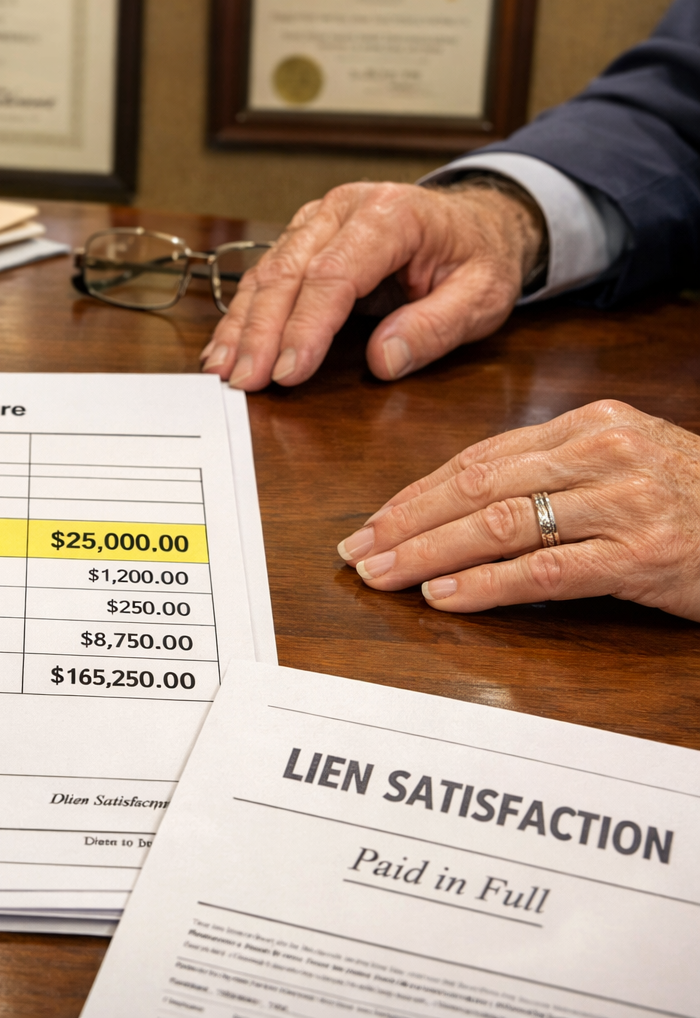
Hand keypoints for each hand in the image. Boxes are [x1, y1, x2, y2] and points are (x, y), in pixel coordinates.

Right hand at [200, 181, 542, 390]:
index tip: (290, 372)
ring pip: (266, 272)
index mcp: (391, 214)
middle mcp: (344, 209)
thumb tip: (383, 359)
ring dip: (242, 326)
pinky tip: (226, 347)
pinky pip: (263, 276)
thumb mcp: (483, 296)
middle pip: (288, 272)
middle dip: (262, 332)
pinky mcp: (302, 239)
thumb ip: (437, 327)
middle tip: (246, 380)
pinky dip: (242, 315)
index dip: (307, 326)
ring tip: (224, 370)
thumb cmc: (477, 257)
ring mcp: (316, 221)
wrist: (475, 223)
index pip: (335, 274)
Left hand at [335, 400, 699, 619]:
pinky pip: (545, 570)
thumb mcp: (621, 470)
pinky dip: (485, 584)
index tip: (372, 522)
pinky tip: (443, 596)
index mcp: (590, 425)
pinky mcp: (644, 554)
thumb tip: (455, 504)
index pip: (480, 458)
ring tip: (383, 576)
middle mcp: (604, 453)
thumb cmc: (692, 505)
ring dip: (429, 554)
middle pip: (478, 486)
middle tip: (356, 552)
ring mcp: (626, 502)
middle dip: (406, 521)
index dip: (416, 493)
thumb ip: (548, 476)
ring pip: (501, 524)